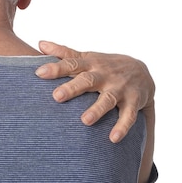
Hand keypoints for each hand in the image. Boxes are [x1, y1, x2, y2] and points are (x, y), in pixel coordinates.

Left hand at [35, 41, 154, 142]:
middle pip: (87, 80)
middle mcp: (104, 75)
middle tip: (56, 97)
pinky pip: (128, 116)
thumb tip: (40, 44)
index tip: (39, 73)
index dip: (56, 68)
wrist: (142, 71)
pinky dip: (122, 127)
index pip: (71, 64)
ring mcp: (119, 88)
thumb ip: (63, 53)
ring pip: (108, 99)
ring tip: (85, 121)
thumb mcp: (86, 56)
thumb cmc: (105, 65)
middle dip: (73, 88)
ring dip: (97, 110)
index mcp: (90, 63)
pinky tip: (113, 138)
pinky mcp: (133, 102)